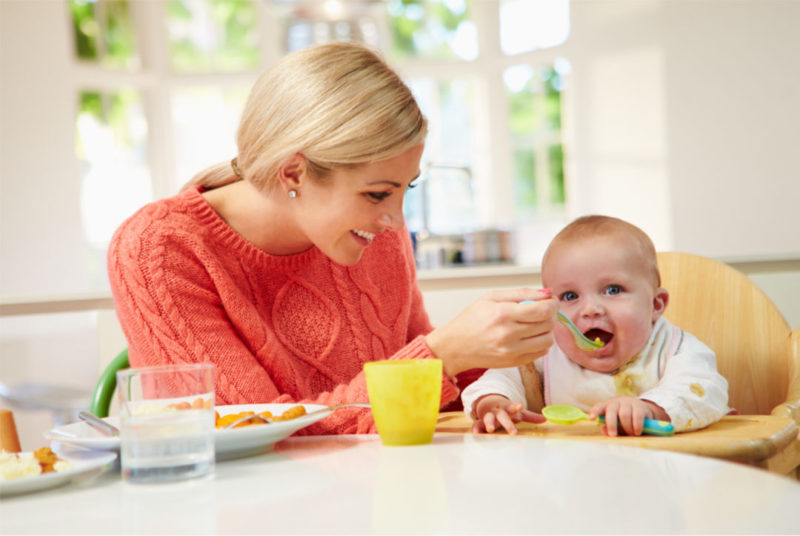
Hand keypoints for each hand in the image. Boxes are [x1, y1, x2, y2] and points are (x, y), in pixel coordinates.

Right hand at [425, 288, 556, 375]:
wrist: (455, 346)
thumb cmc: (471, 319)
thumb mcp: (491, 297)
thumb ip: (521, 293)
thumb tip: (547, 293)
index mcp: (503, 314)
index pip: (542, 310)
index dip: (553, 304)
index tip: (551, 300)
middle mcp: (508, 334)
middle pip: (548, 324)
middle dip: (551, 314)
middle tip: (544, 310)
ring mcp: (511, 351)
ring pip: (548, 340)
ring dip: (548, 330)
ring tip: (537, 324)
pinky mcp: (514, 362)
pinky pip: (540, 353)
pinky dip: (541, 342)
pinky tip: (531, 336)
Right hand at [471, 394, 545, 434]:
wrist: (489, 403)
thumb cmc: (507, 411)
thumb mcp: (518, 412)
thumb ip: (531, 417)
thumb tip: (545, 419)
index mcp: (508, 408)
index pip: (512, 407)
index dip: (516, 407)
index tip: (520, 406)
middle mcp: (498, 412)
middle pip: (503, 416)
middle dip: (507, 423)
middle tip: (513, 432)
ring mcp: (489, 416)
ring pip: (488, 418)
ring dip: (489, 423)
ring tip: (490, 429)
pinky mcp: (481, 422)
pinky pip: (477, 424)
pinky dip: (476, 428)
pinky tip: (476, 433)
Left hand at [589, 397, 669, 436]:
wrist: (644, 411)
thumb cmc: (626, 420)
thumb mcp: (617, 425)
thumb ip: (610, 428)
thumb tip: (604, 431)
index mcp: (608, 406)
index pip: (599, 407)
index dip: (595, 412)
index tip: (591, 418)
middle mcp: (617, 402)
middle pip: (611, 411)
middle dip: (611, 424)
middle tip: (613, 435)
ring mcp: (629, 403)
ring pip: (624, 415)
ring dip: (627, 428)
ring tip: (631, 434)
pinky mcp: (640, 406)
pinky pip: (637, 416)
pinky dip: (636, 426)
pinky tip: (637, 432)